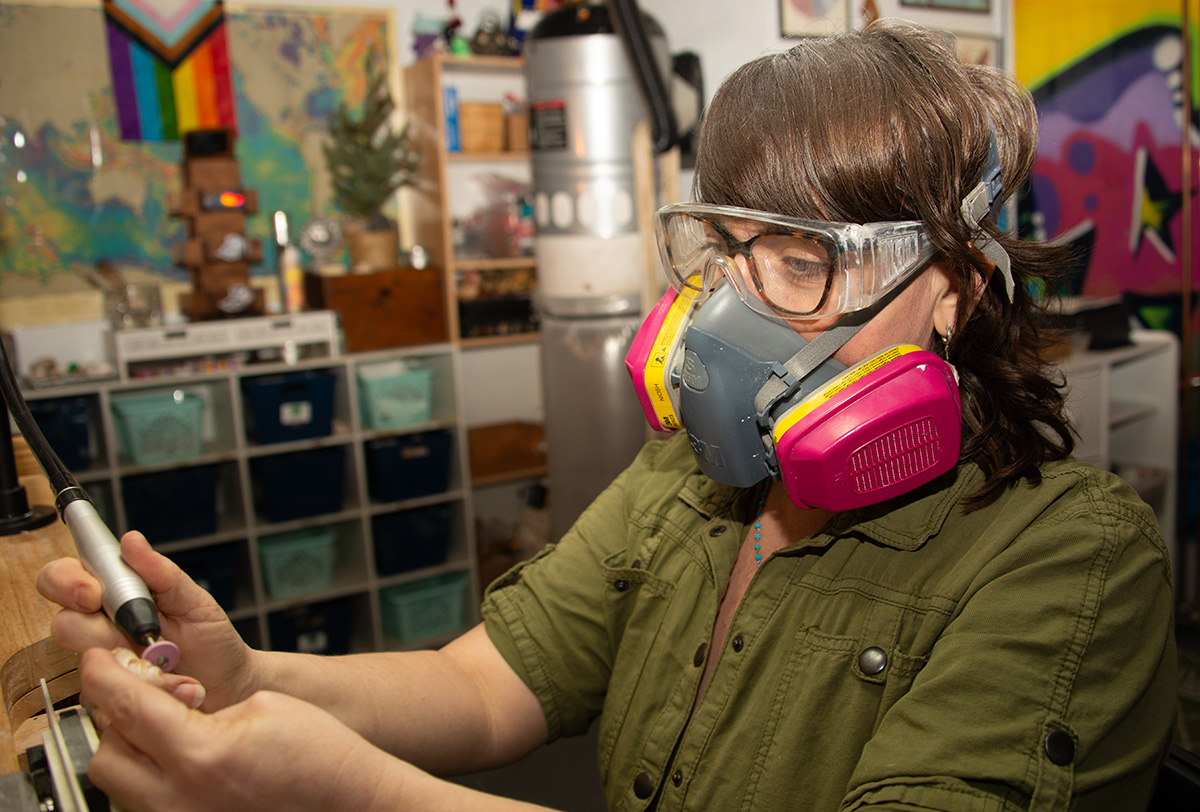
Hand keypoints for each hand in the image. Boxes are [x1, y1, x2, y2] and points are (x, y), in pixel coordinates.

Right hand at [37, 531, 254, 709]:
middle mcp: (102, 626)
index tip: (92, 592)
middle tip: (122, 629)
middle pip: (63, 621)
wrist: (228, 683)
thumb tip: (131, 541)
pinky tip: (164, 678)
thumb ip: (162, 572)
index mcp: (116, 592)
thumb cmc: (211, 638)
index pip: (65, 577)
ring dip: (121, 656)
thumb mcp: (194, 600)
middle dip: (83, 623)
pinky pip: (100, 695)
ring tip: (161, 655)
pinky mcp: (109, 695)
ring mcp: (104, 661)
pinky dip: (136, 685)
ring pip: (80, 658)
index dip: (67, 582)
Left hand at [80, 648, 397, 811]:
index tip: (99, 658)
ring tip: (163, 729)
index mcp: (200, 754)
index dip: (105, 673)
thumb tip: (162, 702)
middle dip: (114, 718)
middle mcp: (180, 798)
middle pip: (107, 752)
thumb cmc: (320, 754)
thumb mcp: (261, 705)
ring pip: (118, 785)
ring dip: (129, 750)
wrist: (346, 798)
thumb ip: (198, 703)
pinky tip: (177, 759)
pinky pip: (143, 802)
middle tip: (138, 692)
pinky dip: (148, 777)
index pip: (127, 705)